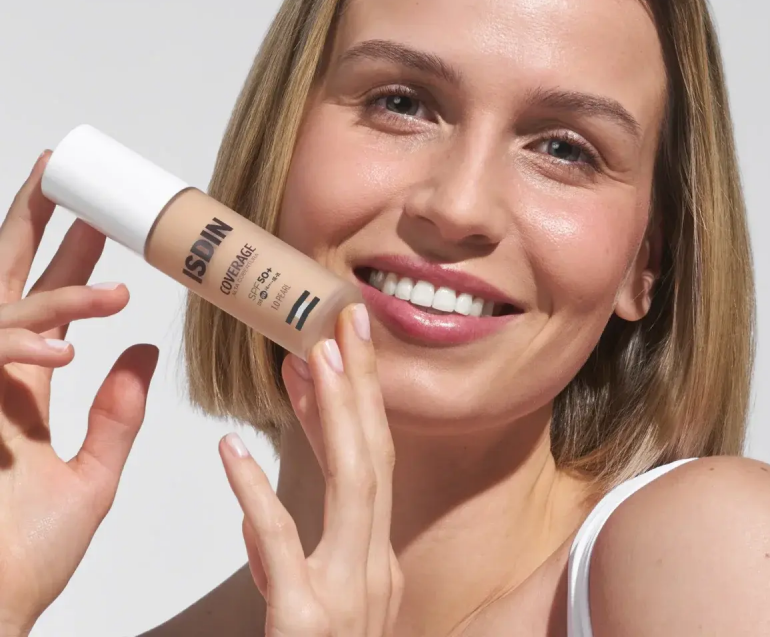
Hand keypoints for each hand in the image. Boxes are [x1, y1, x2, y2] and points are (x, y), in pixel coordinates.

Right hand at [0, 152, 158, 634]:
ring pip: (5, 312)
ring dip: (60, 296)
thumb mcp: (89, 477)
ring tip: (116, 291)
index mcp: (22, 387)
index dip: (69, 255)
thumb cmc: (23, 560)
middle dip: (31, 225)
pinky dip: (23, 346)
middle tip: (62, 175)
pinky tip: (66, 352)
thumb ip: (116, 413)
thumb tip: (146, 351)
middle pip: (8, 282)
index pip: (47, 302)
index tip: (96, 215)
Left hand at [218, 303, 402, 636]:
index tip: (337, 352)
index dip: (357, 404)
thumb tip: (261, 504)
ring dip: (336, 415)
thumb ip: (293, 556)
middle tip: (347, 323)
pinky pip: (282, 546)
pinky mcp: (309, 621)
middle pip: (377, 457)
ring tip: (314, 357)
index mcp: (377, 563)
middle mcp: (376, 569)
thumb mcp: (314, 607)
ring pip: (356, 485)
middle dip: (364, 385)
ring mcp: (351, 594)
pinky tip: (231, 451)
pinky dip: (257, 494)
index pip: (372, 465)